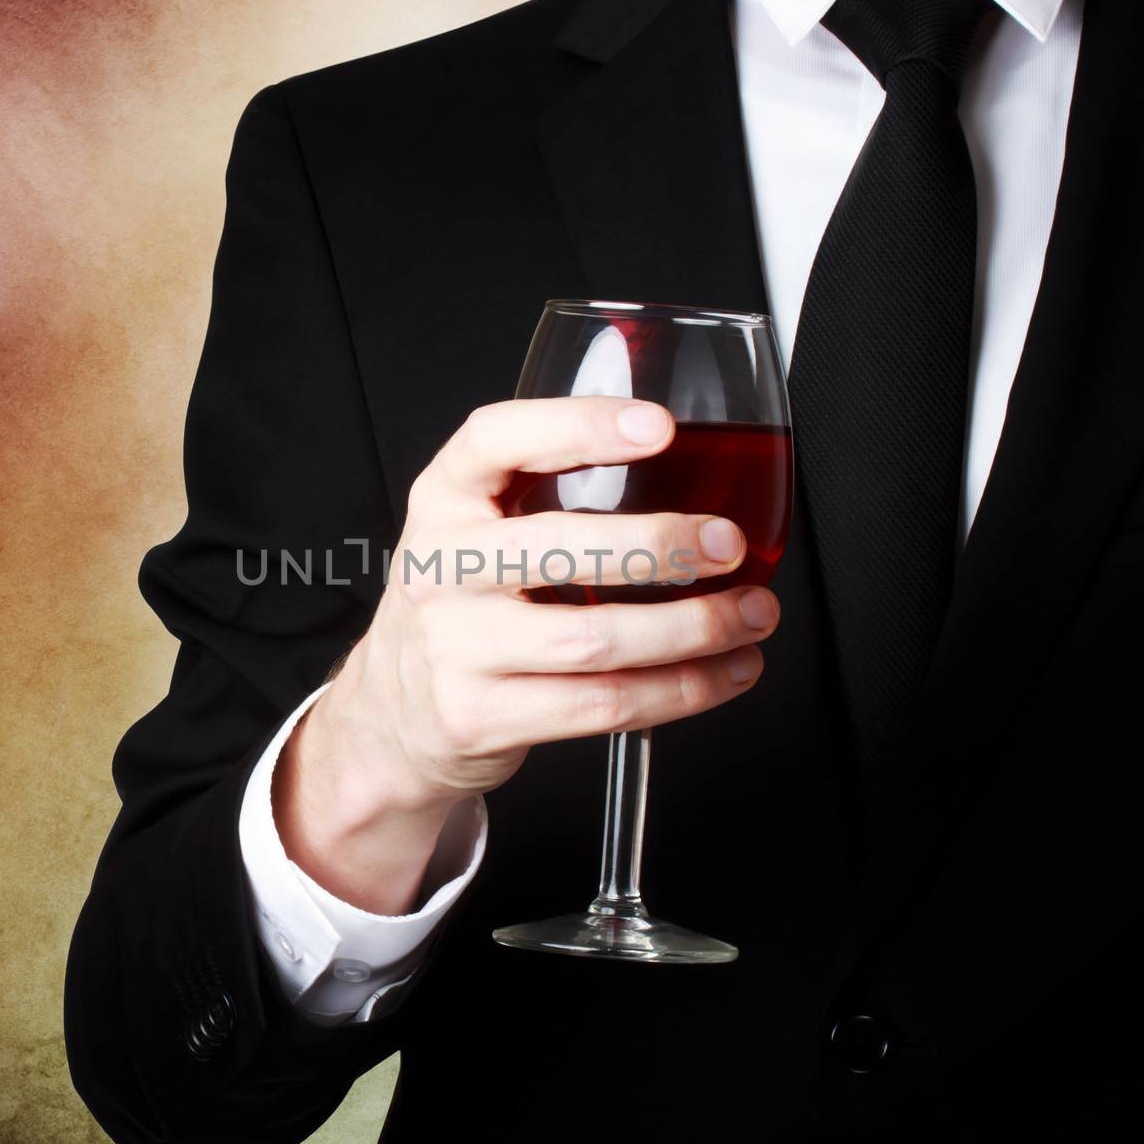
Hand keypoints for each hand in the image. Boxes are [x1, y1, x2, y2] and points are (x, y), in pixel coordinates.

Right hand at [276, 397, 779, 912]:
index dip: (579, 425)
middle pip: (558, 548)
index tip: (659, 427)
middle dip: (662, 544)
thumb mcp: (475, 530)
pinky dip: (681, 691)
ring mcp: (455, 648)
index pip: (497, 440)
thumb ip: (546, 491)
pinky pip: (602, 706)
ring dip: (693, 631)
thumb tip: (689, 466)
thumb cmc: (462, 606)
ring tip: (750, 615)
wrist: (392, 715)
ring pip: (594, 641)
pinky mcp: (481, 717)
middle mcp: (440, 568)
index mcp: (442, 499)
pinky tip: (722, 673)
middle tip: (729, 543)